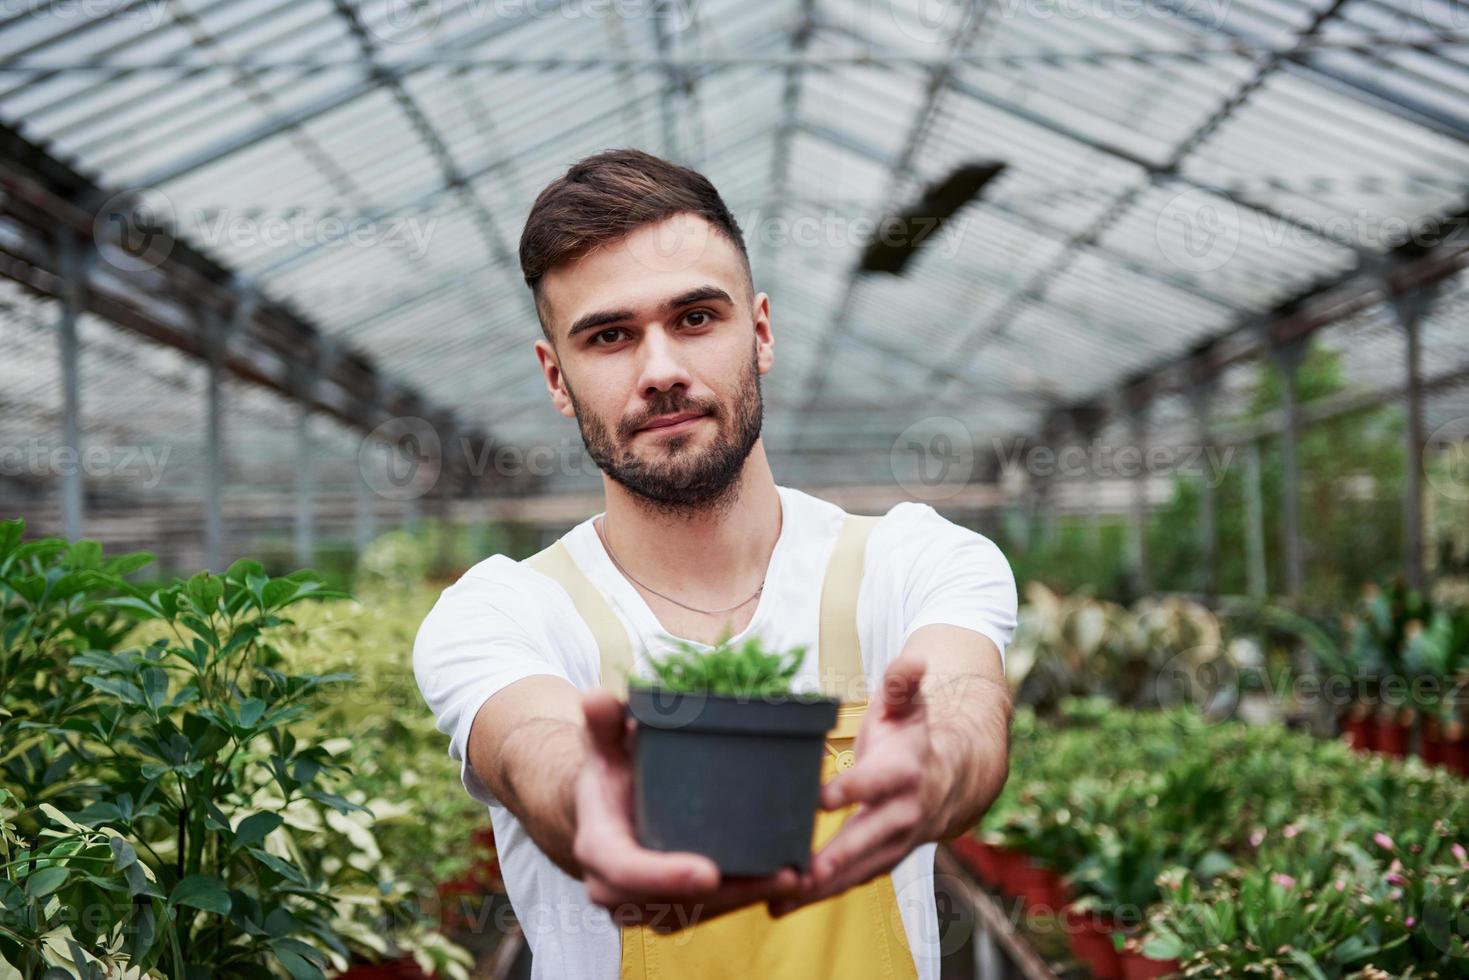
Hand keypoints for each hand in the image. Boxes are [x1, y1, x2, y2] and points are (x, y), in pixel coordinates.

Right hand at [573, 689, 799, 931]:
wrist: (602, 809)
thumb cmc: (610, 770)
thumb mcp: (604, 743)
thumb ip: (603, 723)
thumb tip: (597, 697)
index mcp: (598, 847)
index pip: (627, 870)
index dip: (666, 876)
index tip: (709, 872)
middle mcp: (614, 888)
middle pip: (675, 901)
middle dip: (729, 894)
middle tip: (782, 875)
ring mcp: (642, 907)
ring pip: (699, 913)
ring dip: (748, 900)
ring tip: (795, 878)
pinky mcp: (668, 912)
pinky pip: (708, 914)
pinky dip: (746, 901)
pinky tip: (785, 884)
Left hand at [768, 655, 940, 916]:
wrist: (950, 778)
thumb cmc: (912, 736)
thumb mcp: (908, 705)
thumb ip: (903, 683)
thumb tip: (915, 658)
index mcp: (905, 772)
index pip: (876, 783)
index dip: (851, 790)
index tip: (820, 800)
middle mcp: (903, 814)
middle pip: (867, 840)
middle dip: (835, 859)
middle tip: (799, 874)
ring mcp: (894, 844)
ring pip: (857, 872)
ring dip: (820, 890)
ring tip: (778, 901)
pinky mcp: (881, 862)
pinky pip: (849, 884)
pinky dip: (817, 897)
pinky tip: (778, 906)